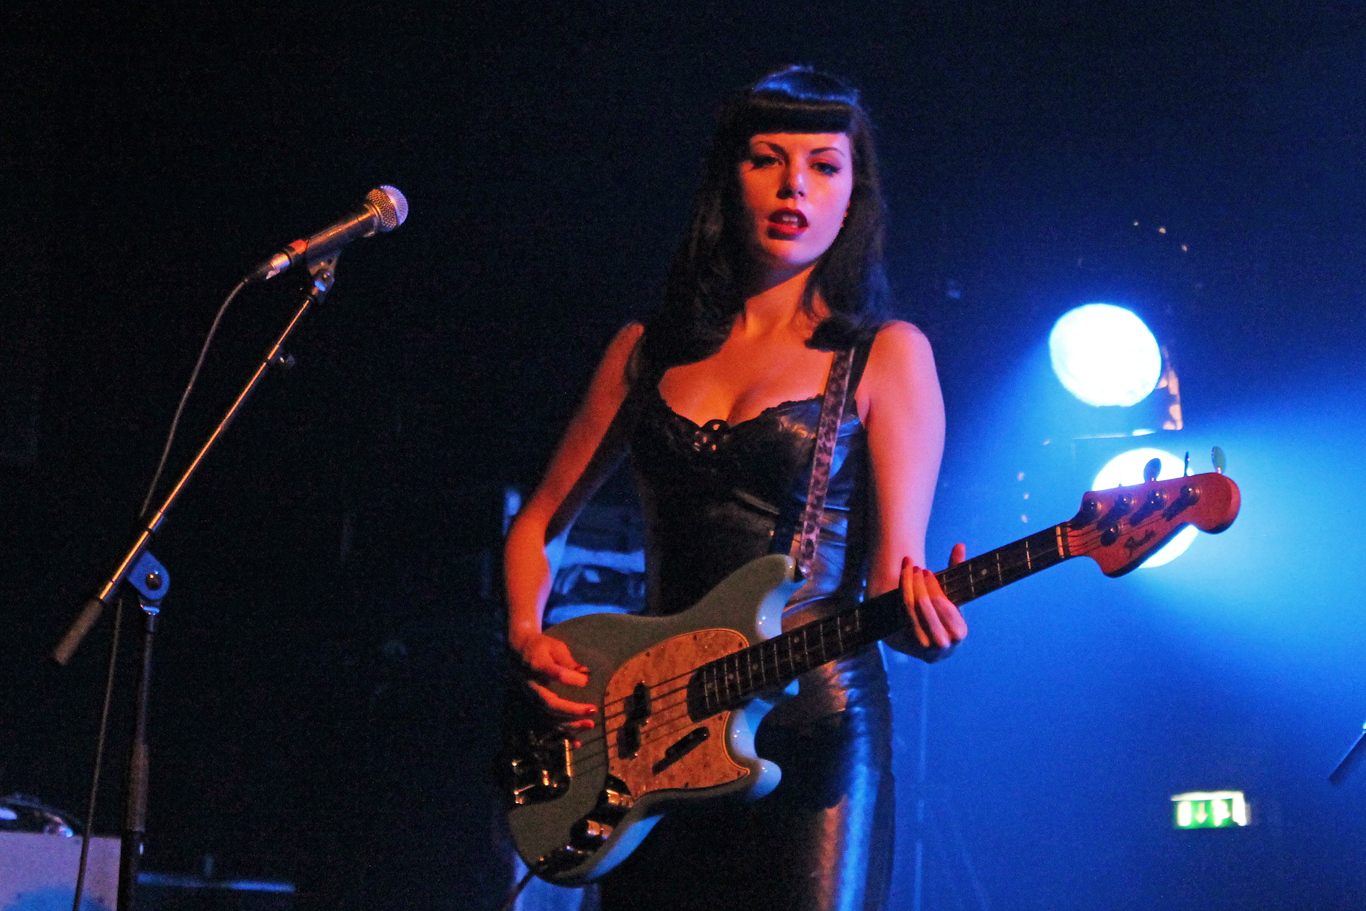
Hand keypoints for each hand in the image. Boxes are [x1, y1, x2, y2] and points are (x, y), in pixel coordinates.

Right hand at [511, 630, 597, 728]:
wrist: (517, 652)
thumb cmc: (541, 647)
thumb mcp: (555, 647)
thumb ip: (568, 661)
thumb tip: (585, 674)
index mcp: (537, 666)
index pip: (556, 674)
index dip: (572, 679)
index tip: (587, 680)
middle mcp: (532, 685)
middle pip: (551, 702)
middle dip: (572, 710)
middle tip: (592, 710)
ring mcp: (532, 698)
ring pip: (550, 716)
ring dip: (570, 723)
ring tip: (590, 724)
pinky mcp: (535, 706)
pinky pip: (548, 723)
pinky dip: (562, 734)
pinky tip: (577, 742)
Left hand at [900, 542, 967, 660]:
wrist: (925, 638)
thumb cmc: (942, 612)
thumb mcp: (951, 594)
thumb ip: (956, 571)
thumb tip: (959, 545)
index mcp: (958, 633)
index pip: (942, 605)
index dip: (932, 586)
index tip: (926, 571)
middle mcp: (941, 644)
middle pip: (924, 605)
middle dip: (918, 583)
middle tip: (915, 568)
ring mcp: (921, 646)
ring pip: (909, 608)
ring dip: (907, 584)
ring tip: (908, 569)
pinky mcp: (903, 644)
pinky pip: (898, 614)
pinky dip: (898, 595)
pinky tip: (898, 581)